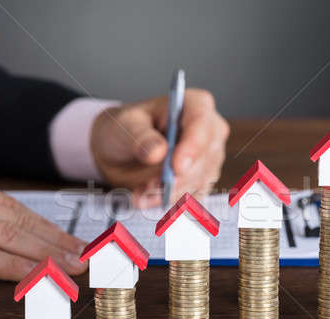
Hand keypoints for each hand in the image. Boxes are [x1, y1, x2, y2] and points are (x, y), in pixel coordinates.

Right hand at [0, 165, 86, 280]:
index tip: (69, 238)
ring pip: (8, 234)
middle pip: (17, 218)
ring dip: (46, 252)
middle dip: (56, 238)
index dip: (45, 225)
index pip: (11, 206)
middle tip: (85, 253)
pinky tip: (37, 274)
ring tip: (73, 265)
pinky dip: (14, 265)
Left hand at [90, 89, 229, 207]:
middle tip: (149, 188)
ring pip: (199, 181)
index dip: (193, 147)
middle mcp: (209, 131)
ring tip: (140, 193)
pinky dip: (167, 201)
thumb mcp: (125, 126)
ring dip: (169, 193)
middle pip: (206, 158)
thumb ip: (139, 136)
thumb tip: (158, 151)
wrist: (121, 151)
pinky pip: (192, 197)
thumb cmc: (126, 128)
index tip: (177, 167)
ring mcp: (209, 158)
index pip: (202, 124)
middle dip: (179, 178)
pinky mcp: (202, 181)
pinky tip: (146, 198)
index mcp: (194, 105)